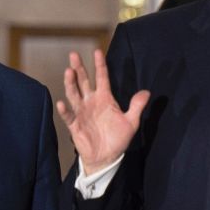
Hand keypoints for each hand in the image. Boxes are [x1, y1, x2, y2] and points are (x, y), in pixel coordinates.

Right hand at [56, 50, 149, 172]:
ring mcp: (82, 112)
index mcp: (105, 98)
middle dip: (79, 68)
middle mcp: (91, 102)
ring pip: (74, 94)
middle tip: (74, 55)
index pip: (101, 77)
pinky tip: (62, 103)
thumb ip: (136, 106)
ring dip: (71, 84)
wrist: (106, 158)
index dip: (99, 65)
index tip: (97, 51)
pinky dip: (65, 111)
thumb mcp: (131, 122)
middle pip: (84, 81)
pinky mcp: (75, 125)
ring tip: (68, 72)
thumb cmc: (117, 139)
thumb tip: (147, 92)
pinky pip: (69, 116)